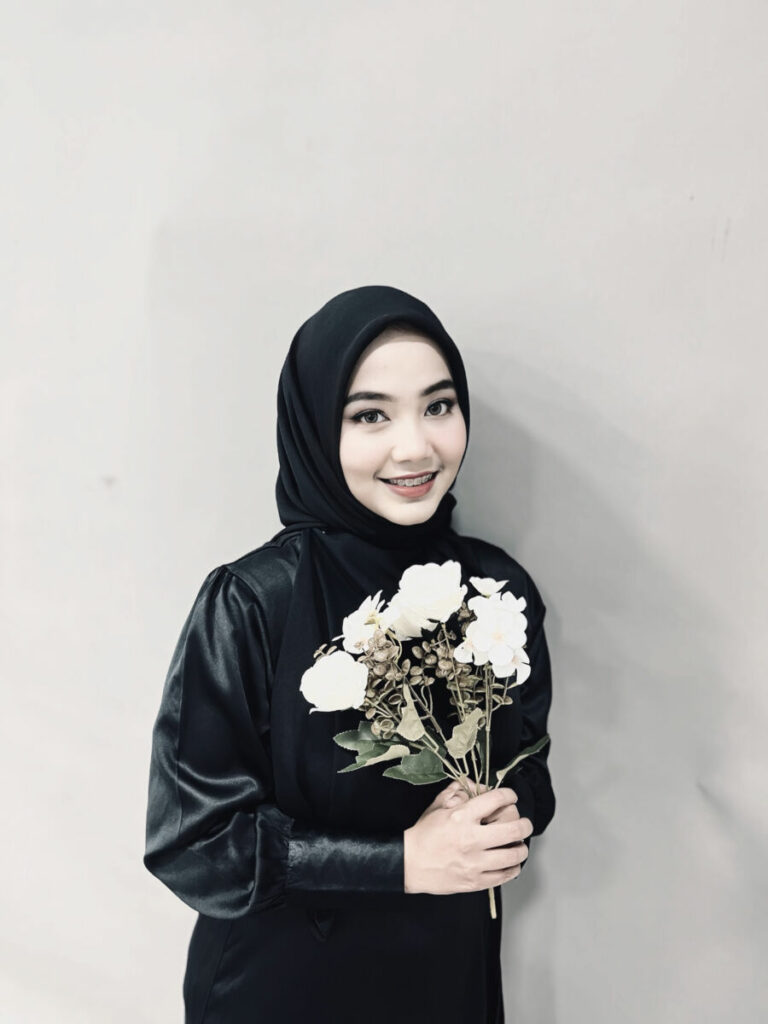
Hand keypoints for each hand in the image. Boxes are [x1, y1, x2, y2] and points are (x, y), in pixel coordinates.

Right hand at [403, 786, 532, 895]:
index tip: (511, 797)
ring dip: (521, 847)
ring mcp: (474, 862)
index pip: (496, 799)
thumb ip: (457, 791)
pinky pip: (504, 876)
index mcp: (461, 816)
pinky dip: (513, 868)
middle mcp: (471, 839)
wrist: (409, 863)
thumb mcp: (437, 805)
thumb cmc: (424, 833)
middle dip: (524, 824)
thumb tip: (475, 784)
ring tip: (519, 844)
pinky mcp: (475, 881)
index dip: (509, 795)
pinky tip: (511, 862)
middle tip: (525, 823)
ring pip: (513, 854)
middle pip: (513, 828)